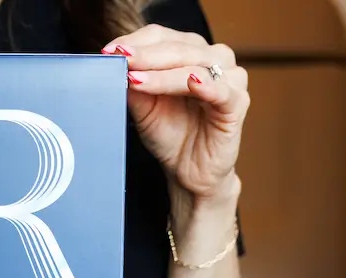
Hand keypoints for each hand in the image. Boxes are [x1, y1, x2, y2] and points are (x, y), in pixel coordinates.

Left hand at [102, 24, 249, 203]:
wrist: (190, 172)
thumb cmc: (170, 135)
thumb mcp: (144, 108)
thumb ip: (134, 85)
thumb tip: (115, 64)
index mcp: (190, 53)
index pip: (161, 37)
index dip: (134, 42)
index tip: (108, 51)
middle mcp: (213, 59)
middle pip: (178, 48)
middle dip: (145, 55)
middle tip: (120, 58)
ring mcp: (229, 79)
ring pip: (195, 66)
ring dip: (164, 72)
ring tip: (136, 78)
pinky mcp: (237, 104)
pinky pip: (222, 91)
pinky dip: (206, 86)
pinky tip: (191, 83)